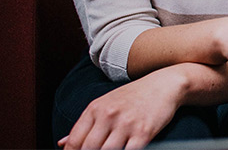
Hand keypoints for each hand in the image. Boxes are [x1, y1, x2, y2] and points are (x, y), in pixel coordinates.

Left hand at [58, 67, 185, 149]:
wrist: (164, 85)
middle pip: (89, 149)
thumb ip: (85, 124)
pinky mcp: (144, 132)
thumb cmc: (134, 96)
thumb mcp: (106, 104)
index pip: (75, 141)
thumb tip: (62, 143)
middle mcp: (109, 115)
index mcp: (95, 108)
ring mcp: (126, 124)